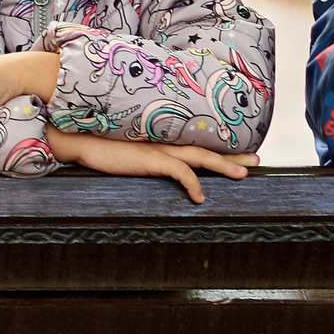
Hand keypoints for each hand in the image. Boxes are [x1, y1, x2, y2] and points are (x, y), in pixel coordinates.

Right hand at [43, 127, 257, 204]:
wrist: (77, 136)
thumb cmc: (96, 142)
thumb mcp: (122, 149)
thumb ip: (136, 153)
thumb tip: (141, 160)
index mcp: (160, 138)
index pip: (194, 142)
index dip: (217, 147)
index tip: (237, 152)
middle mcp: (164, 140)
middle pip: (206, 147)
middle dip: (233, 154)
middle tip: (257, 160)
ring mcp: (159, 148)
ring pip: (201, 156)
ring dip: (224, 166)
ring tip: (244, 174)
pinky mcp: (150, 158)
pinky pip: (180, 172)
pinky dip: (192, 184)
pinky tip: (200, 198)